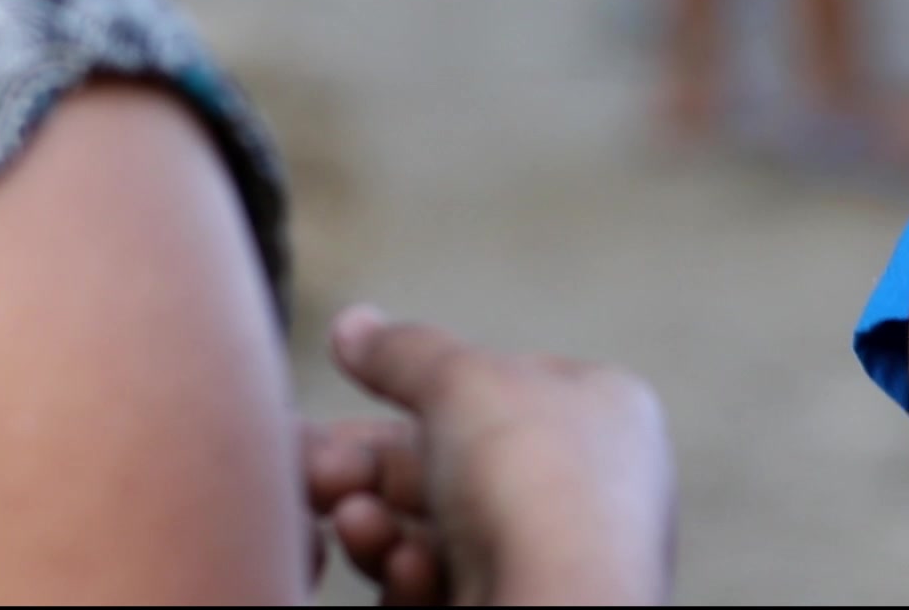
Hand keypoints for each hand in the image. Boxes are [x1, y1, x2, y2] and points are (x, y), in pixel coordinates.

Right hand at [304, 305, 674, 606]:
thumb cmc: (534, 483)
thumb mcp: (460, 380)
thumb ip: (402, 352)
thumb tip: (352, 326)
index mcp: (601, 411)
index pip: (494, 383)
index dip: (417, 384)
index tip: (346, 376)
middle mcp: (582, 486)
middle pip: (445, 461)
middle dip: (364, 463)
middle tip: (307, 465)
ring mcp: (549, 559)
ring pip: (432, 529)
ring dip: (377, 520)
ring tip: (354, 519)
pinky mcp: (513, 606)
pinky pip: (440, 586)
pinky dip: (408, 576)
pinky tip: (405, 568)